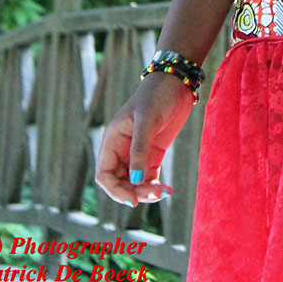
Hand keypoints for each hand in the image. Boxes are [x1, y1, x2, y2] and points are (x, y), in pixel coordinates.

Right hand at [95, 73, 194, 206]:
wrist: (177, 81)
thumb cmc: (158, 95)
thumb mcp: (147, 120)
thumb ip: (140, 150)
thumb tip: (134, 181)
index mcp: (113, 140)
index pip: (104, 174)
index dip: (114, 190)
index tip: (132, 199)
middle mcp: (122, 149)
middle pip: (119, 182)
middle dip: (134, 192)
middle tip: (154, 194)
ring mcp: (138, 152)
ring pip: (134, 183)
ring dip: (146, 192)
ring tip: (163, 192)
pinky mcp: (153, 153)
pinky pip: (149, 177)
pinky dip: (155, 186)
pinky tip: (167, 189)